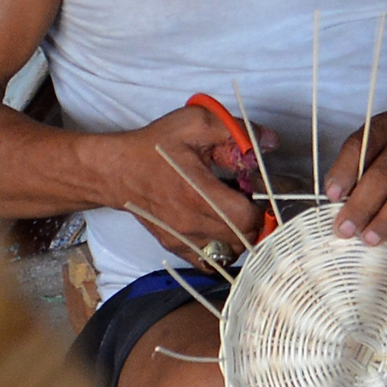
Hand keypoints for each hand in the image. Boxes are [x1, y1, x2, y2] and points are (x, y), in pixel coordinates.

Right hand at [109, 104, 264, 263]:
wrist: (116, 171)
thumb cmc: (154, 146)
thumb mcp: (195, 123)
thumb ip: (236, 131)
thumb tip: (270, 142)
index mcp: (198, 193)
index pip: (247, 219)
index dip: (261, 207)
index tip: (257, 193)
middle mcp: (190, 223)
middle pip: (243, 239)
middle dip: (254, 221)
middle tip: (247, 201)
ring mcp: (182, 239)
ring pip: (230, 253)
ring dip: (241, 236)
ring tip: (233, 214)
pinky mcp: (175, 247)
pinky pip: (210, 263)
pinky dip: (222, 250)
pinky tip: (220, 229)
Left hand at [326, 112, 386, 246]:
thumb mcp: (374, 149)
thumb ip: (354, 170)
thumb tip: (336, 206)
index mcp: (386, 129)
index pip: (361, 145)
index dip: (344, 171)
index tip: (331, 195)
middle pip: (383, 175)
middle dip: (361, 205)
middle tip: (344, 229)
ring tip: (369, 239)